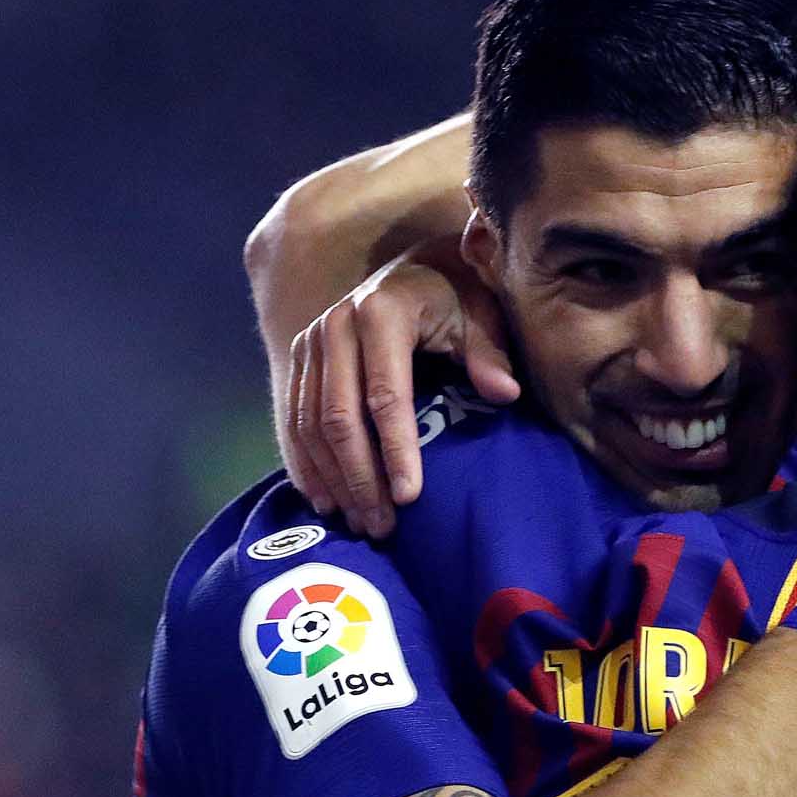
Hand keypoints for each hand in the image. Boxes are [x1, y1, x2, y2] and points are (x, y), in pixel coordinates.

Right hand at [283, 252, 520, 535]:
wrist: (417, 270)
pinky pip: (293, 419)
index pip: (386, 395)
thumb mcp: (482, 315)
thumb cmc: (458, 299)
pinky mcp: (300, 358)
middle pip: (340, 417)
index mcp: (382, 312)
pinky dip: (306, 463)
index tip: (411, 497)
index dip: (396, 449)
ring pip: (312, 424)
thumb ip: (489, 353)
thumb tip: (504, 393)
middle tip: (383, 526)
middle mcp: (336, 323)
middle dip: (361, 478)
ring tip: (360, 522)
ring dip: (334, 479)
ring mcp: (312, 341)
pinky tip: (326, 499)